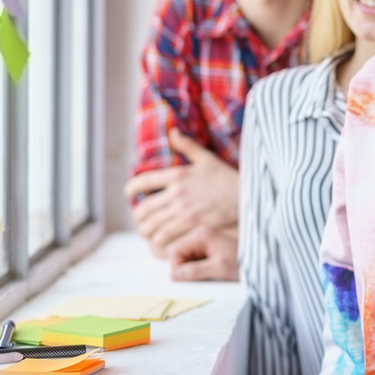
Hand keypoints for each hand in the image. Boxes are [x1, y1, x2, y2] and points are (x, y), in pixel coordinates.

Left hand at [124, 128, 239, 256]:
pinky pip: (166, 234)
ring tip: (147, 234)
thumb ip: (188, 146)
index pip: (144, 181)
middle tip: (139, 221)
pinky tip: (159, 243)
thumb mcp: (207, 159)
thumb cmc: (227, 178)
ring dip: (146, 231)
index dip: (132, 189)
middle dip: (138, 217)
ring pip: (153, 224)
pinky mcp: (191, 222)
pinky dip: (158, 241)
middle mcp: (177, 192)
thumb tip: (173, 132)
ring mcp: (183, 208)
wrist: (246, 195)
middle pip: (144, 208)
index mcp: (178, 174)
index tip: (129, 193)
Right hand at [167, 225, 238, 280]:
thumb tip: (174, 276)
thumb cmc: (242, 264)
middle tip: (197, 279)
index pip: (174, 250)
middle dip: (183, 268)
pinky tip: (208, 272)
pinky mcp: (208, 248)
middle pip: (177, 253)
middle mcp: (201, 234)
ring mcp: (204, 240)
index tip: (187, 279)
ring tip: (206, 275)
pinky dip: (196, 268)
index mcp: (202, 234)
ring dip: (190, 269)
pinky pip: (192, 259)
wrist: (259, 263)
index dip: (176, 267)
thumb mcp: (219, 269)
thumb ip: (195, 271)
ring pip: (184, 258)